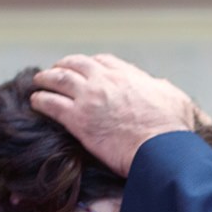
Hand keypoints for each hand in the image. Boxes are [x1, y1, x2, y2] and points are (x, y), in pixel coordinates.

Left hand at [31, 54, 194, 175]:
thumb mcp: (175, 99)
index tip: (86, 69)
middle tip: (56, 71)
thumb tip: (161, 87)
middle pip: (75, 64)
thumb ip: (163, 89)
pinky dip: (40, 100)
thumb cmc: (172, 130)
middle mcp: (106, 81)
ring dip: (46, 78)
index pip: (103, 61)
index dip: (91, 64)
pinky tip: (35, 102)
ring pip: (58, 79)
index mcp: (128, 76)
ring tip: (38, 82)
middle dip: (64, 66)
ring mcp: (89, 98)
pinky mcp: (78, 119)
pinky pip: (51, 104)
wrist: (160, 149)